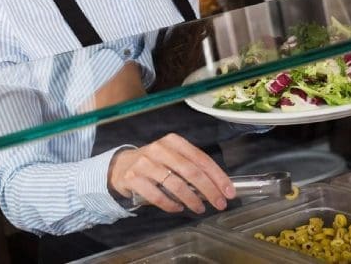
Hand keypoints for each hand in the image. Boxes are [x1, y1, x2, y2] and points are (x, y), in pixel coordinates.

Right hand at [108, 133, 234, 213]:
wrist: (121, 167)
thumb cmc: (155, 163)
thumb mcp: (173, 158)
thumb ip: (191, 167)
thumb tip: (217, 185)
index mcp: (175, 141)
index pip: (201, 159)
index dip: (217, 176)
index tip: (229, 191)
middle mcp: (160, 149)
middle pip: (191, 171)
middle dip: (209, 189)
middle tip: (219, 203)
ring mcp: (145, 163)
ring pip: (175, 184)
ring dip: (191, 199)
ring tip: (199, 209)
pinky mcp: (133, 178)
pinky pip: (157, 195)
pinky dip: (170, 204)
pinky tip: (178, 209)